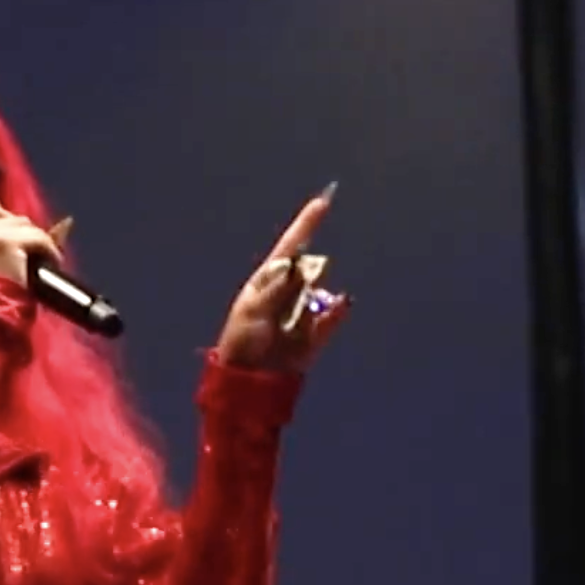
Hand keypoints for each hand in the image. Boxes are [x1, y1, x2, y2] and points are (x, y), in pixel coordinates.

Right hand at [0, 201, 59, 288]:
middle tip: (35, 253)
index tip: (21, 241)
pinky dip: (50, 250)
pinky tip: (54, 262)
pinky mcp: (8, 243)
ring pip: (25, 225)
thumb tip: (66, 221)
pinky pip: (38, 238)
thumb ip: (8, 246)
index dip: (10, 224)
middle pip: (10, 217)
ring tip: (44, 260)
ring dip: (37, 240)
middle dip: (25, 232)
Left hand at [215, 187, 348, 373]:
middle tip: (278, 311)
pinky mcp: (318, 332)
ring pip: (320, 293)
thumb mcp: (252, 311)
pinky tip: (341, 304)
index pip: (290, 246)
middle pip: (308, 269)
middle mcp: (289, 291)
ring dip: (311, 304)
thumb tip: (301, 266)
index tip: (324, 200)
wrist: (251, 383)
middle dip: (302, 280)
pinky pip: (333, 316)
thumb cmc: (243, 344)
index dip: (306, 224)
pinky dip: (337, 311)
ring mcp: (305, 310)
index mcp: (267, 281)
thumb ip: (277, 288)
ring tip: (287, 331)